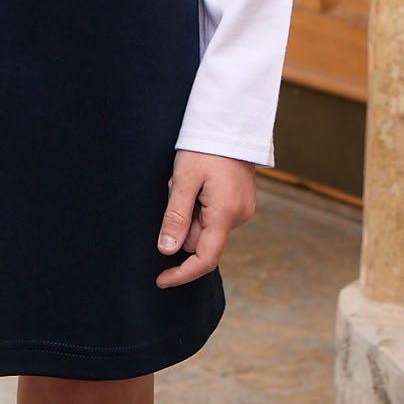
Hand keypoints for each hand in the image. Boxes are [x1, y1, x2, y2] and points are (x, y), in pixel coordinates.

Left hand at [155, 150, 255, 287]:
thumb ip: (175, 216)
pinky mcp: (240, 203)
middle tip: (176, 187)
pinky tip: (200, 181)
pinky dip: (200, 204)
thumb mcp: (184, 179)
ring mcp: (242, 211)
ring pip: (205, 226)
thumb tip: (167, 251)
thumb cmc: (205, 148)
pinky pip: (213, 214)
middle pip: (200, 239)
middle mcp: (238, 218)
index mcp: (224, 215)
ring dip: (191, 209)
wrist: (231, 123)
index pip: (204, 259)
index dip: (182, 273)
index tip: (161, 280)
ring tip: (190, 180)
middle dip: (182, 220)